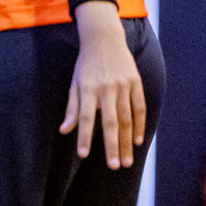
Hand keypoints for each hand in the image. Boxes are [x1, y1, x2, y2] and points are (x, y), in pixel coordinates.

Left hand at [60, 1, 145, 168]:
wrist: (104, 39)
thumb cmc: (86, 65)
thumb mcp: (75, 83)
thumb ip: (72, 108)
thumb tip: (65, 131)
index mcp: (87, 88)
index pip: (84, 117)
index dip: (84, 136)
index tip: (82, 155)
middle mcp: (106, 88)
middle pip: (110, 122)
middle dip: (111, 146)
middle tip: (114, 166)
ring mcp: (123, 85)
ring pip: (127, 119)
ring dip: (126, 142)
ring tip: (126, 161)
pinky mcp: (136, 82)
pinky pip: (140, 108)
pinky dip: (140, 126)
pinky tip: (137, 141)